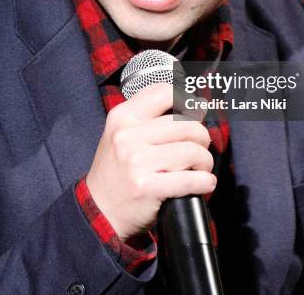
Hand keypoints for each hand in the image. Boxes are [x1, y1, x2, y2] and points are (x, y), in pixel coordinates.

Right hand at [85, 83, 215, 240]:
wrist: (98, 210)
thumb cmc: (116, 171)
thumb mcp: (121, 133)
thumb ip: (149, 117)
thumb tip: (194, 105)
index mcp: (122, 117)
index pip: (164, 92)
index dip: (187, 101)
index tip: (196, 112)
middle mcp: (127, 135)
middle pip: (186, 125)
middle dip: (202, 138)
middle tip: (201, 148)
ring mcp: (136, 161)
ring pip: (192, 151)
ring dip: (205, 161)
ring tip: (201, 167)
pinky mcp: (146, 186)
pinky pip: (190, 179)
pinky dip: (205, 181)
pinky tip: (203, 183)